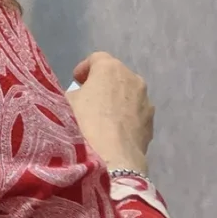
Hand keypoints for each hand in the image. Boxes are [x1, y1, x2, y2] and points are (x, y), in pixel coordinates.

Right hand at [67, 52, 154, 173]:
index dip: (84, 69)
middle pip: (115, 75)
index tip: (76, 82)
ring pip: (128, 95)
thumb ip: (74, 92)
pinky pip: (135, 113)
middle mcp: (133, 78)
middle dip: (103, 84)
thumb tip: (81, 97)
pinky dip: (126, 117)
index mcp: (110, 67)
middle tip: (88, 99)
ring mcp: (146, 101)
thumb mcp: (65, 101)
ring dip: (117, 100)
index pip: (97, 59)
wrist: (111, 159)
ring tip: (103, 118)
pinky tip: (114, 132)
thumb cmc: (83, 123)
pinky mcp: (151, 122)